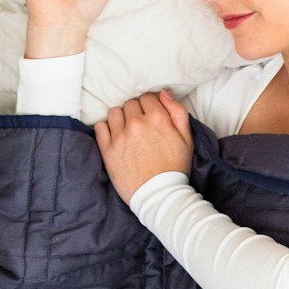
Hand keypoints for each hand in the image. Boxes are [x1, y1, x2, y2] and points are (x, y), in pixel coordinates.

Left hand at [94, 89, 192, 204]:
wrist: (160, 195)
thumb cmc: (176, 167)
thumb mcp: (187, 138)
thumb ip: (177, 111)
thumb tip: (163, 92)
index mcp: (157, 118)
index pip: (147, 97)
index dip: (151, 106)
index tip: (152, 116)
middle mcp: (137, 124)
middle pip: (130, 104)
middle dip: (136, 112)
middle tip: (142, 126)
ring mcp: (120, 136)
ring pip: (114, 112)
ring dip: (121, 118)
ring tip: (128, 131)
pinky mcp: (108, 150)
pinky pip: (100, 127)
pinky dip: (106, 128)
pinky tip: (115, 136)